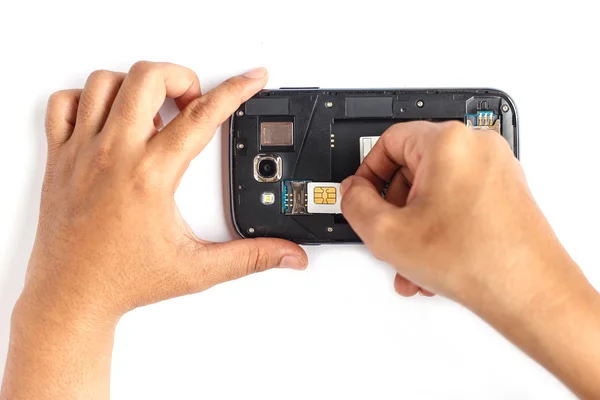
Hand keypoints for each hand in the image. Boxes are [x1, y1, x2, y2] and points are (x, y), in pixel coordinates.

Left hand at [21, 62, 306, 324]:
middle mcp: (114, 154)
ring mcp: (82, 152)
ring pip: (105, 82)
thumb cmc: (124, 281)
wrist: (72, 296)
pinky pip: (63, 103)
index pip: (203, 116)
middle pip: (148, 77)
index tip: (252, 79)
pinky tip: (107, 119)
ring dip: (135, 85)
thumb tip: (288, 254)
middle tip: (191, 103)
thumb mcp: (198, 269)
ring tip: (152, 110)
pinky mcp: (59, 158)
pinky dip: (86, 98)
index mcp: (151, 175)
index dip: (236, 90)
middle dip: (180, 78)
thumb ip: (251, 258)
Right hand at [340, 121, 583, 306]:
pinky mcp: (506, 191)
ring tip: (409, 260)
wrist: (531, 294)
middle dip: (394, 208)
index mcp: (448, 142)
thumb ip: (355, 204)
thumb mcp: (387, 233)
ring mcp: (496, 169)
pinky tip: (432, 260)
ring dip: (414, 224)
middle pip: (413, 168)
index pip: (388, 141)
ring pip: (435, 190)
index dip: (367, 172)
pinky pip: (457, 201)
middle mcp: (477, 147)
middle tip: (387, 233)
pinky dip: (439, 226)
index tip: (362, 196)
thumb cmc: (477, 261)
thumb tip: (353, 191)